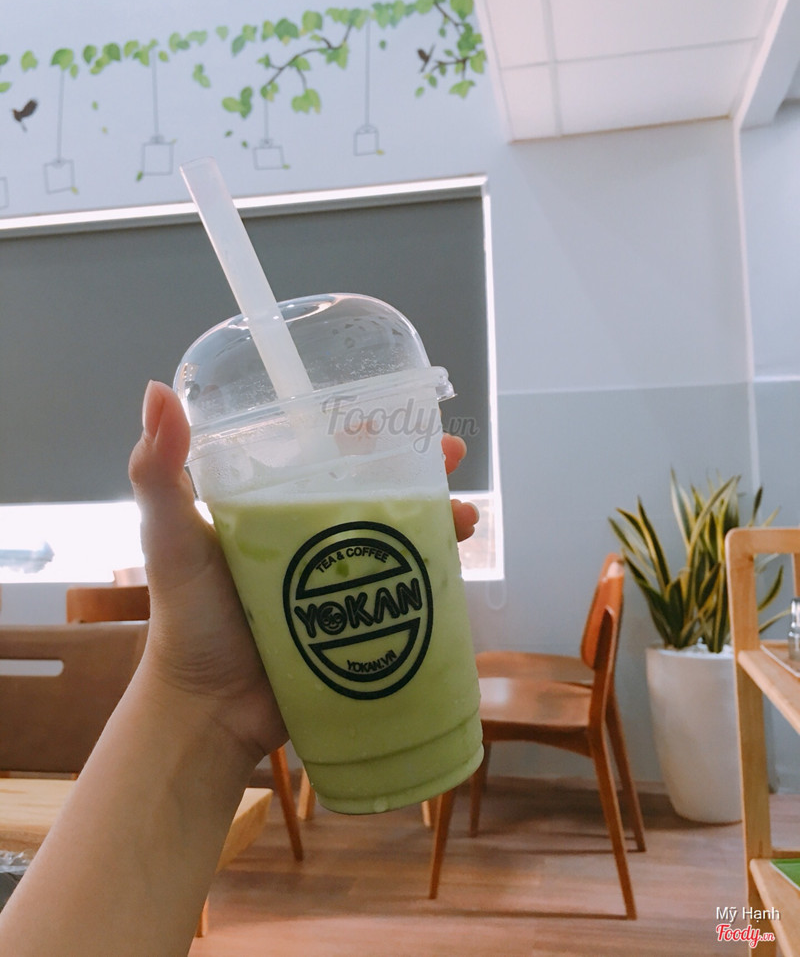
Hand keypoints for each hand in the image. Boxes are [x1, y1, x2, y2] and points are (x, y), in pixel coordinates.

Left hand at [128, 382, 479, 761]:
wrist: (210, 709)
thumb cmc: (187, 617)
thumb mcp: (170, 537)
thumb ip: (158, 471)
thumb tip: (156, 390)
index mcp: (270, 505)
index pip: (324, 454)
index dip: (365, 431)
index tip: (398, 413)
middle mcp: (309, 533)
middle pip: (375, 489)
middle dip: (421, 469)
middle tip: (453, 457)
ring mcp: (338, 578)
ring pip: (399, 534)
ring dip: (438, 517)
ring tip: (465, 516)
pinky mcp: (358, 619)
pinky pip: (404, 587)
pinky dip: (434, 570)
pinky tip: (457, 563)